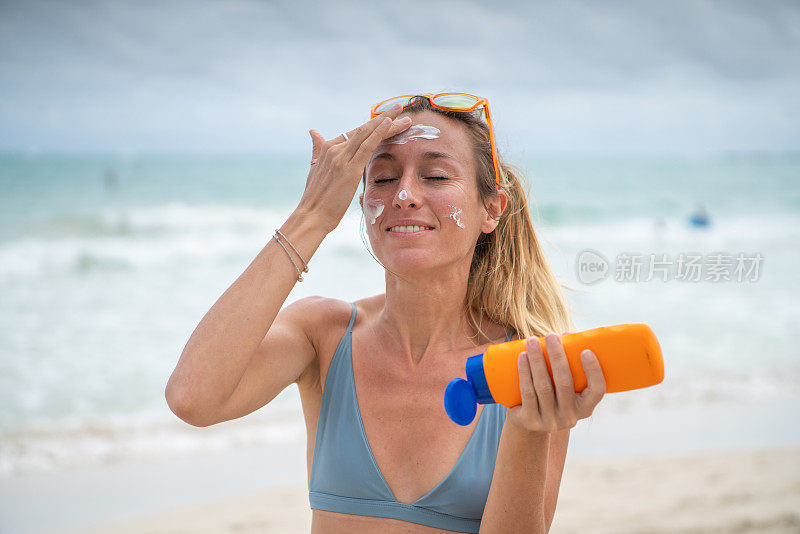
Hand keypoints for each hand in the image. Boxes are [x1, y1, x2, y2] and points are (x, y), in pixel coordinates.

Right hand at [298, 105, 412, 232]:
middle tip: (399, 107)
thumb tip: (313, 132)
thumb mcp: (315, 169)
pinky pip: (367, 146)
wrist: (311, 215)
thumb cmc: (315, 198)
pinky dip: (378, 133)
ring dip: (388, 123)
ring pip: (368, 134)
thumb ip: (317, 149)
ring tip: (403, 114)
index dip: (373, 125)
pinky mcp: (349, 169)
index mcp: (328, 148)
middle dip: (384, 118)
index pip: (355, 132)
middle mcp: (334, 149)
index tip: (388, 118)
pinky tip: (389, 124)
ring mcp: (341, 158)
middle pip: (363, 130)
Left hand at [506, 332, 606, 433]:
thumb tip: (566, 335)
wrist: (528, 421)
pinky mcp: (530, 421)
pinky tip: (522, 357)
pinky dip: (524, 372)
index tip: (585, 351)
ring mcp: (550, 421)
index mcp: (585, 408)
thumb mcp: (563, 384)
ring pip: (543, 386)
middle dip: (557, 356)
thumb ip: (568, 363)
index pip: (597, 390)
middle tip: (551, 336)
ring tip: (532, 341)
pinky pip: (527, 393)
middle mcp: (570, 417)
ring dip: (537, 360)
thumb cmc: (551, 394)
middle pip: (564, 383)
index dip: (593, 371)